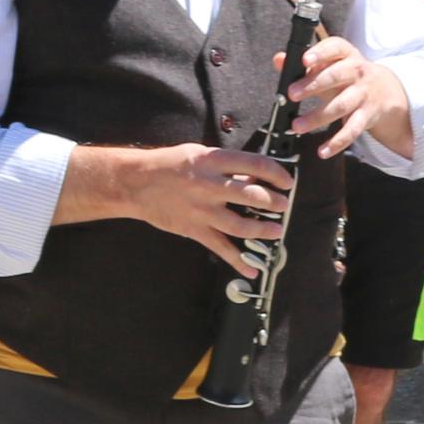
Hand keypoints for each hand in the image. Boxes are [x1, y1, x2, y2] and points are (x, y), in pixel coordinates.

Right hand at [121, 144, 296, 279]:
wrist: (136, 183)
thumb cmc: (169, 164)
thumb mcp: (199, 153)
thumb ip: (226, 166)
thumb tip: (254, 177)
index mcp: (212, 161)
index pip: (255, 165)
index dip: (277, 173)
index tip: (287, 181)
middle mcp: (209, 186)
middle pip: (252, 195)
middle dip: (274, 202)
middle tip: (284, 205)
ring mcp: (202, 210)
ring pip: (240, 224)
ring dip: (263, 229)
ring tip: (276, 230)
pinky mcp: (194, 230)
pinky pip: (220, 247)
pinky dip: (238, 261)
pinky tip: (252, 270)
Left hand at [288, 35, 408, 158]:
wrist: (385, 90)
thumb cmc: (347, 75)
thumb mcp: (330, 65)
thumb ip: (304, 64)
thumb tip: (279, 60)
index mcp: (346, 54)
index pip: (335, 48)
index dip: (320, 53)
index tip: (304, 60)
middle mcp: (357, 72)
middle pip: (336, 76)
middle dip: (313, 85)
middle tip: (291, 93)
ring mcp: (363, 94)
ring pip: (341, 106)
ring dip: (317, 117)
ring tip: (297, 126)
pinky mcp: (367, 115)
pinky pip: (352, 130)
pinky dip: (337, 142)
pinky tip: (322, 151)